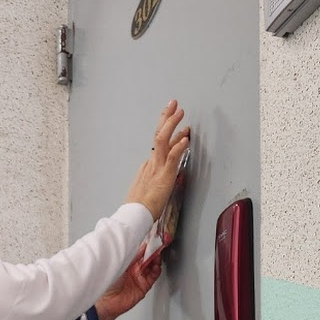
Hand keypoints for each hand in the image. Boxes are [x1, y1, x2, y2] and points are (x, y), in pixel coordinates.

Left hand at [95, 244, 161, 319]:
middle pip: (147, 257)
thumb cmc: (106, 283)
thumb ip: (128, 256)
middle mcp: (133, 268)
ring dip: (156, 259)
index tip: (152, 238)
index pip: (139, 250)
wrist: (106, 302)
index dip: (146, 245)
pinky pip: (153, 277)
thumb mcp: (117, 265)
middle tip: (159, 244)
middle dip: (154, 250)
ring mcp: (139, 277)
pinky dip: (156, 270)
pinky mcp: (143, 286)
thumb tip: (138, 245)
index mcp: (126, 261)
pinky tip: (156, 266)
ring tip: (157, 255)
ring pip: (152, 266)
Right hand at [125, 100, 189, 220]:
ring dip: (172, 125)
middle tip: (173, 104)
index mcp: (148, 166)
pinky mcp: (164, 176)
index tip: (174, 120)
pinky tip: (185, 138)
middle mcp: (151, 163)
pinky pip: (172, 158)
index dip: (167, 130)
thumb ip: (152, 179)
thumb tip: (155, 176)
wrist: (134, 215)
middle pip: (158, 136)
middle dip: (166, 118)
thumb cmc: (140, 207)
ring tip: (180, 112)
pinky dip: (178, 147)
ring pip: (163, 141)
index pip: (159, 143)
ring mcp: (157, 168)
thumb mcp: (146, 189)